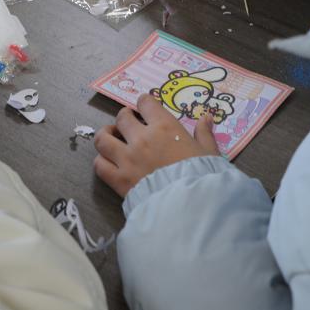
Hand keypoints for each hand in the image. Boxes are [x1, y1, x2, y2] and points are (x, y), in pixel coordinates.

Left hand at [93, 94, 219, 196]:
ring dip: (105, 135)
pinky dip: (101, 161)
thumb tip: (207, 117)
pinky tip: (108, 162)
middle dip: (124, 117)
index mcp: (164, 127)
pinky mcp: (118, 180)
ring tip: (111, 137)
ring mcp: (127, 159)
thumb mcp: (209, 152)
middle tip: (128, 123)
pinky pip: (100, 165)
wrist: (191, 206)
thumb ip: (204, 133)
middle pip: (122, 118)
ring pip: (103, 139)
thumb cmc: (203, 177)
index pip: (146, 103)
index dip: (144, 103)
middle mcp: (141, 138)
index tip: (145, 108)